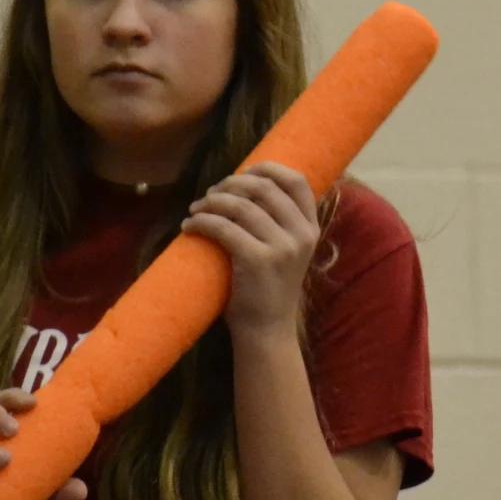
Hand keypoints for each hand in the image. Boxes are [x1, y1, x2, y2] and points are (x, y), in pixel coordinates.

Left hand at [182, 163, 320, 337]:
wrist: (267, 331)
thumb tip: (243, 187)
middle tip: (210, 195)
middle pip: (264, 187)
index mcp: (310, 228)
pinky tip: (189, 227)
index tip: (244, 171)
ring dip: (211, 202)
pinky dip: (201, 222)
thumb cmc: (268, 289)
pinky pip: (223, 227)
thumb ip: (278, 223)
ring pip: (240, 205)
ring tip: (195, 210)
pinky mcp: (257, 260)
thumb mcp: (286, 252)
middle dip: (231, 184)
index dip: (268, 168)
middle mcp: (301, 234)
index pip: (297, 181)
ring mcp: (282, 247)